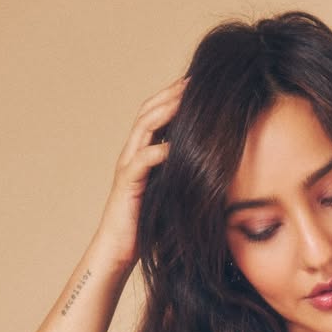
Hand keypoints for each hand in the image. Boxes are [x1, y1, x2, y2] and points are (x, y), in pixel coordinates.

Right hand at [92, 75, 188, 270]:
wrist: (119, 251)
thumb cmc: (147, 225)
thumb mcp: (170, 193)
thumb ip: (181, 175)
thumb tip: (213, 166)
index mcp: (141, 153)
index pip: (156, 115)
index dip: (174, 97)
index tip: (199, 85)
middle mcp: (132, 154)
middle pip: (149, 112)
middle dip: (171, 94)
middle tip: (195, 81)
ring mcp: (127, 167)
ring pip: (144, 128)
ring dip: (166, 111)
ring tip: (187, 99)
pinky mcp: (127, 185)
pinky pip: (142, 161)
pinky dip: (160, 150)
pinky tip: (177, 145)